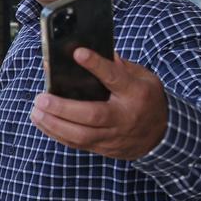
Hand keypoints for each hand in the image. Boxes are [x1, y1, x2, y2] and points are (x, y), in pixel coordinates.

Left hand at [29, 47, 168, 159]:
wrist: (164, 133)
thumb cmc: (147, 98)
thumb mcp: (142, 77)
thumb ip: (119, 66)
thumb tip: (92, 52)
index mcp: (135, 93)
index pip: (115, 77)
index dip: (97, 65)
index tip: (78, 53)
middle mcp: (125, 116)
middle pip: (93, 115)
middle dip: (63, 108)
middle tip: (41, 98)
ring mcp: (115, 136)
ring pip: (82, 135)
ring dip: (55, 124)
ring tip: (36, 111)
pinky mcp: (106, 148)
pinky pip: (79, 144)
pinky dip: (58, 135)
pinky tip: (44, 123)